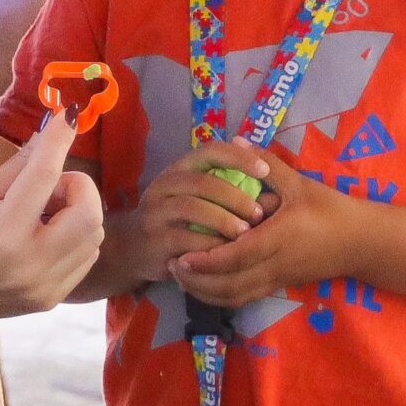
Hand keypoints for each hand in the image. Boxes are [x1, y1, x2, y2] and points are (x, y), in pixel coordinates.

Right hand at [0, 114, 103, 340]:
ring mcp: (45, 287)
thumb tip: (46, 137)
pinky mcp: (51, 300)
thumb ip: (13, 170)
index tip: (67, 116)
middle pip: (90, 214)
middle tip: (47, 186)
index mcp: (3, 234)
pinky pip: (84, 259)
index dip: (58, 140)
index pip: (45, 176)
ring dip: (77, 213)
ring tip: (42, 213)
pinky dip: (74, 238)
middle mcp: (32, 264)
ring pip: (94, 237)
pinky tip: (44, 235)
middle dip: (76, 187)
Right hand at [130, 141, 272, 281]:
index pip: (210, 151)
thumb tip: (273, 192)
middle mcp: (165, 185)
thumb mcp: (195, 197)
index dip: (239, 158)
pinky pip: (186, 240)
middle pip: (202, 182)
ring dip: (224, 220)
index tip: (265, 171)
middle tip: (259, 214)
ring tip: (245, 234)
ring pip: (192, 209)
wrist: (131, 248)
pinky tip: (226, 253)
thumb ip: (225, 188)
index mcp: (180, 168)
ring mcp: (157, 212)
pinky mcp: (156, 240)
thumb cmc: (177, 219)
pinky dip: (210, 246)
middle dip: (235, 197)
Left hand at [170, 163, 356, 307]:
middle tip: (172, 266)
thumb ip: (267, 163)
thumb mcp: (299, 183)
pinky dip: (220, 296)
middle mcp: (274, 264)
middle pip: (229, 284)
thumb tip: (237, 140)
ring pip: (235, 296)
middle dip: (198, 281)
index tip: (182, 255)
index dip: (207, 260)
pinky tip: (204, 284)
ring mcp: (276, 279)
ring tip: (182, 276)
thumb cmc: (329, 209)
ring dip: (205, 292)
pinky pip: (245, 297)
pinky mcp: (279, 286)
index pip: (237, 256)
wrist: (359, 242)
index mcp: (278, 238)